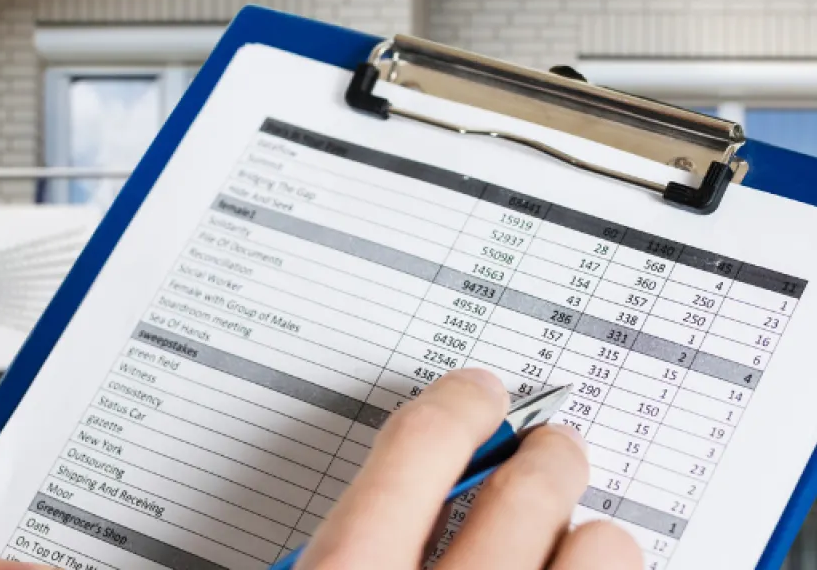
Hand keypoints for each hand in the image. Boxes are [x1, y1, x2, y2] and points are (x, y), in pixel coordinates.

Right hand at [296, 369, 641, 569]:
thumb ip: (340, 543)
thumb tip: (382, 499)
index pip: (425, 446)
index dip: (460, 406)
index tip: (477, 392)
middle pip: (528, 491)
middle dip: (546, 453)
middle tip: (553, 444)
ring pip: (602, 550)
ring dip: (588, 533)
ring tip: (576, 537)